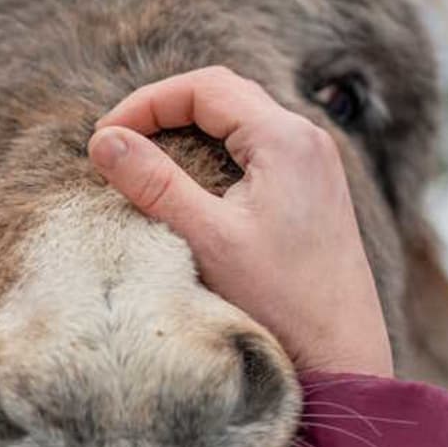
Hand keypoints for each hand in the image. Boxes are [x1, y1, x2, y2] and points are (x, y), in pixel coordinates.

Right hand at [88, 66, 393, 379]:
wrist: (343, 358)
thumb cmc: (281, 303)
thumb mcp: (206, 239)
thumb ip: (153, 183)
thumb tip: (104, 140)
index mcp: (286, 139)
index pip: (204, 88)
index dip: (146, 103)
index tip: (106, 138)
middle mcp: (308, 140)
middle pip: (224, 94)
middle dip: (165, 110)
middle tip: (120, 142)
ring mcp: (315, 164)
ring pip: (241, 120)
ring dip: (189, 130)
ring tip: (145, 161)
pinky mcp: (314, 190)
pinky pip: (258, 149)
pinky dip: (215, 152)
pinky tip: (189, 185)